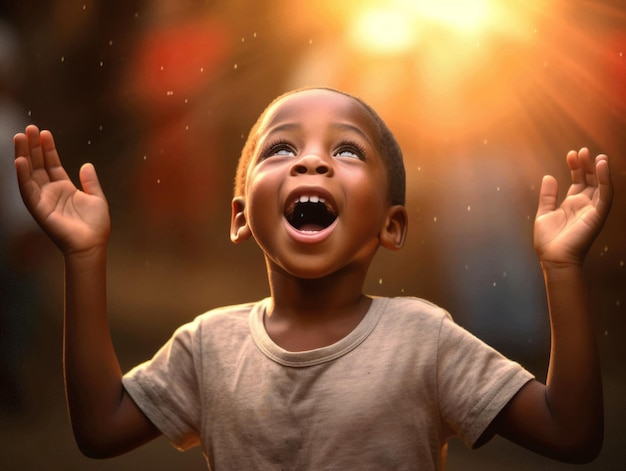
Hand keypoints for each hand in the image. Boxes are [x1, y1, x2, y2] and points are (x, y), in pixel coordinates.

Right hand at [14, 125, 110, 255]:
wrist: (92, 245)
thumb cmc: (96, 226)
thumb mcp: (97, 198)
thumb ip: (90, 181)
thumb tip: (87, 164)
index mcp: (64, 188)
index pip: (52, 164)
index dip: (48, 148)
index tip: (44, 132)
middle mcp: (51, 192)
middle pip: (38, 164)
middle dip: (33, 146)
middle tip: (29, 128)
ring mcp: (43, 200)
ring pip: (29, 173)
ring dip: (24, 155)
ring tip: (20, 137)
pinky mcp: (39, 209)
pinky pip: (27, 190)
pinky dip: (22, 176)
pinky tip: (20, 160)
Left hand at [534, 148, 612, 265]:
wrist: (553, 259)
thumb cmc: (549, 241)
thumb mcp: (544, 213)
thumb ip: (548, 195)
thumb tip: (549, 176)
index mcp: (572, 203)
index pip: (579, 180)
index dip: (576, 167)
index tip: (571, 154)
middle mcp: (584, 205)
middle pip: (590, 180)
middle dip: (587, 164)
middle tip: (582, 150)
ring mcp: (592, 210)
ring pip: (601, 185)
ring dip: (599, 169)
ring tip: (595, 155)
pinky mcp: (598, 216)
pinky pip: (606, 195)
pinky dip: (606, 180)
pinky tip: (602, 166)